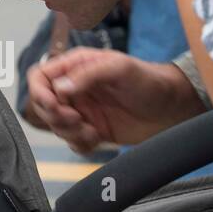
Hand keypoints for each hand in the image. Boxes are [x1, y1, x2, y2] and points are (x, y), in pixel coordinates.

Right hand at [25, 48, 205, 153]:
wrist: (172, 108)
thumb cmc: (149, 81)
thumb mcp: (120, 69)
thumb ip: (88, 74)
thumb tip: (59, 87)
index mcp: (76, 66)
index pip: (40, 77)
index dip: (39, 93)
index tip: (55, 106)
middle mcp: (75, 88)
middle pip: (42, 105)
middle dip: (57, 117)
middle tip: (79, 120)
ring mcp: (82, 110)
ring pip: (55, 126)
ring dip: (70, 133)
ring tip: (93, 131)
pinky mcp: (91, 130)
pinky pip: (71, 142)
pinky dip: (79, 144)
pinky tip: (98, 139)